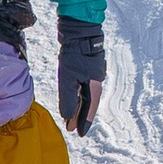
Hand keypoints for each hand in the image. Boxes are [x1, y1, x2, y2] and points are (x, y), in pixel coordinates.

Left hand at [57, 16, 105, 134]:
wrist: (79, 30)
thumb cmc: (75, 54)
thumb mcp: (68, 79)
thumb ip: (68, 99)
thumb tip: (67, 116)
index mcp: (94, 86)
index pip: (90, 109)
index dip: (84, 122)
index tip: (79, 133)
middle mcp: (95, 82)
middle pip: (87, 103)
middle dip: (78, 115)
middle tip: (70, 127)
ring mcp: (91, 74)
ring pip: (84, 94)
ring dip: (77, 105)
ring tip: (69, 115)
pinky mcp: (85, 66)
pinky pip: (81, 86)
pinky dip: (76, 94)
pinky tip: (71, 95)